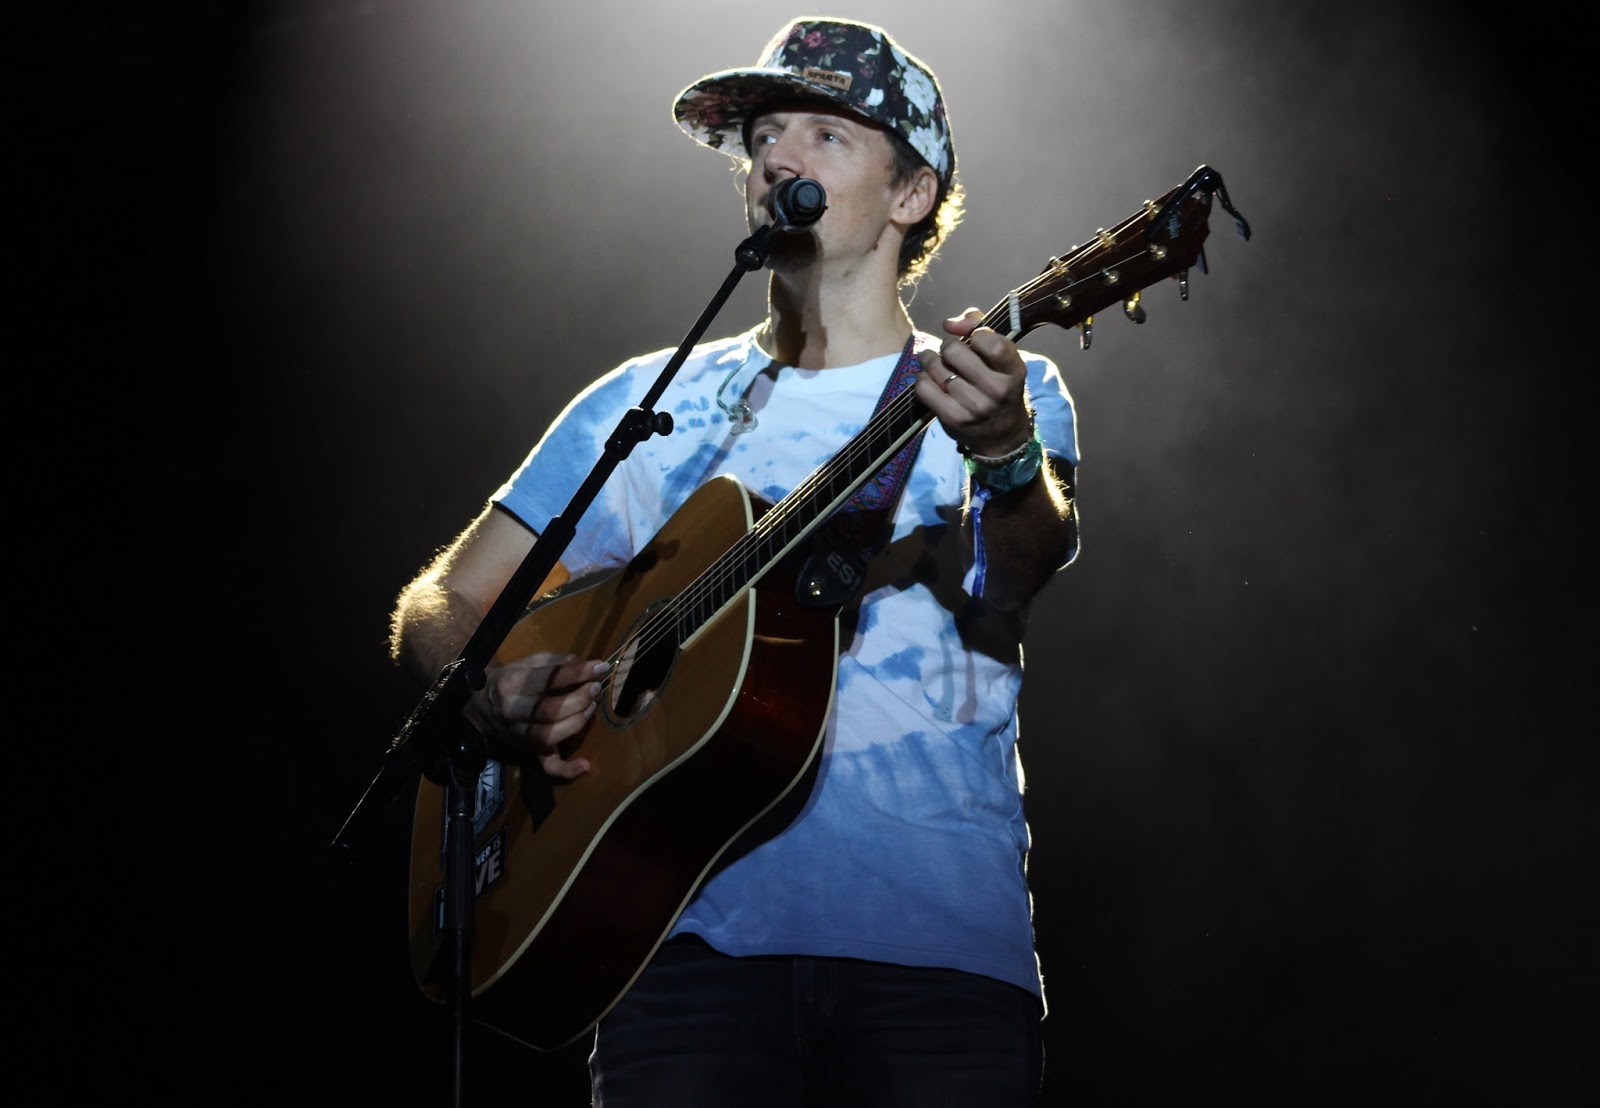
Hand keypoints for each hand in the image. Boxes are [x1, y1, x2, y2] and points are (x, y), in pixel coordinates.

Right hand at [468, 652, 609, 779]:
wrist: (479, 706)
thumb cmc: (510, 680)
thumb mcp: (526, 663)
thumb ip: (555, 662)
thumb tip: (585, 665)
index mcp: (512, 684)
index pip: (549, 678)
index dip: (577, 673)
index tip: (600, 667)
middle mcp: (513, 711)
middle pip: (550, 710)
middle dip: (579, 699)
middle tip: (595, 688)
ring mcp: (520, 734)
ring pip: (550, 735)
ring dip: (577, 721)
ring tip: (591, 706)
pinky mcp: (528, 752)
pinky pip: (546, 766)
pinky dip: (566, 769)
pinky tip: (585, 765)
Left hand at [914, 308, 1033, 458]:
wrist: (1002, 435)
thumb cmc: (999, 385)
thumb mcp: (1002, 358)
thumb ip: (980, 327)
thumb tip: (948, 324)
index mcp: (1014, 371)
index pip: (993, 343)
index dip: (975, 333)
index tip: (973, 339)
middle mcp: (997, 390)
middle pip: (954, 351)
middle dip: (947, 346)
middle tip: (949, 351)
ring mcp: (975, 407)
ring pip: (936, 367)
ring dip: (931, 360)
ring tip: (936, 362)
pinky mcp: (953, 420)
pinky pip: (924, 388)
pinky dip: (922, 379)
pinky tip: (930, 380)